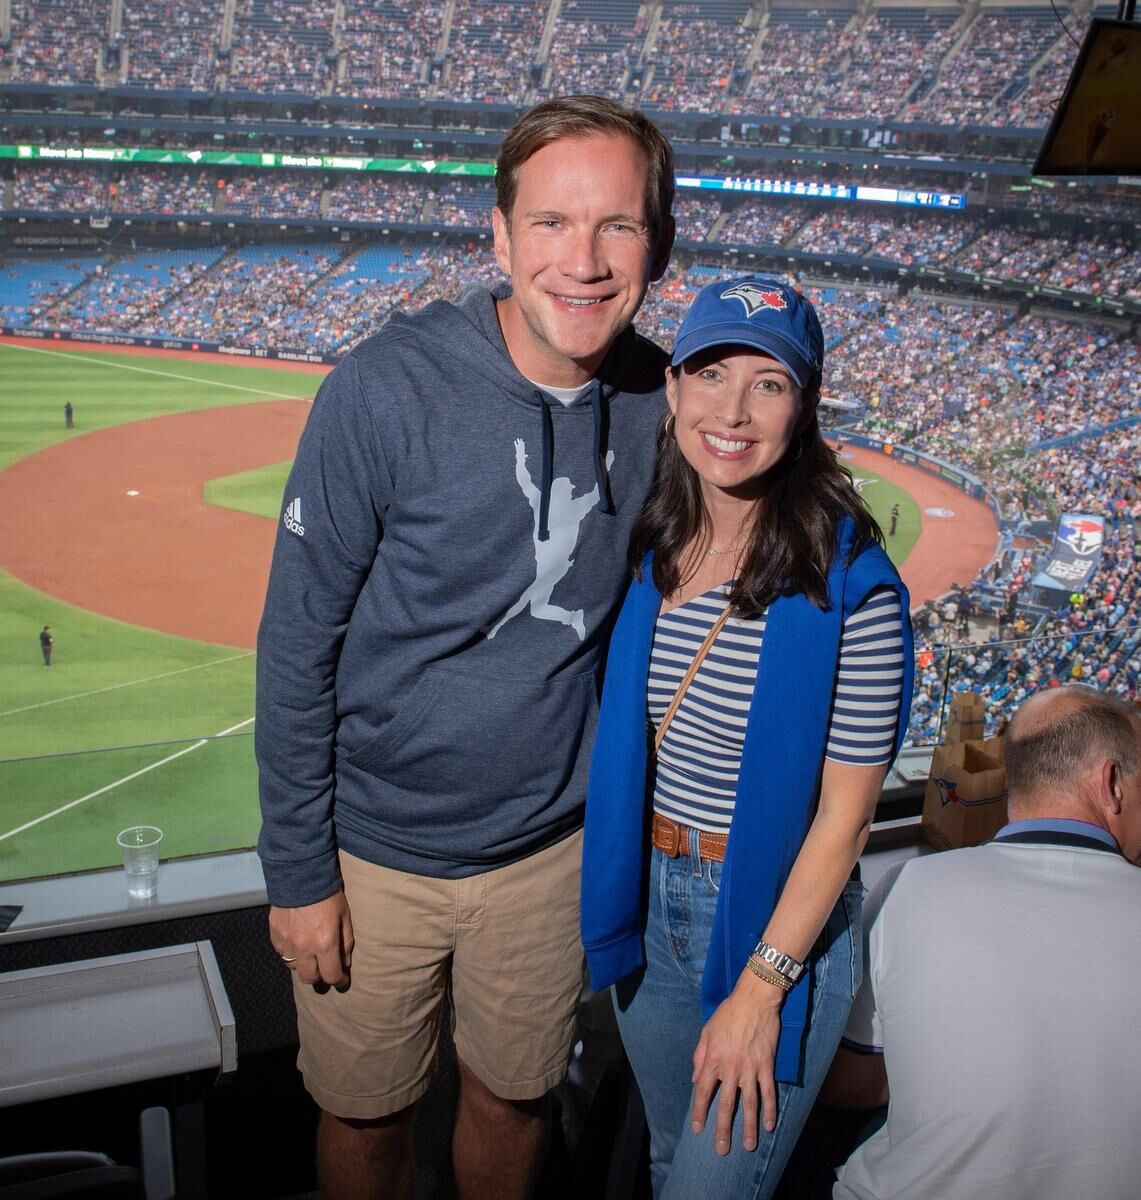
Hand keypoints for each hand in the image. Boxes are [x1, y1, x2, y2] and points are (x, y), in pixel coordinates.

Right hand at [270, 890, 353, 986]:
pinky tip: (296, 943)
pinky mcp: (274, 934)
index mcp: (325, 943)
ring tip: (310, 955)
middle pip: (309, 978)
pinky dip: (290, 952)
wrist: (300, 875)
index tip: (342, 980)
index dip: (338, 981)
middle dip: (319, 977)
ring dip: (303, 965)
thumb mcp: (344, 916)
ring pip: (293, 967)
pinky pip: (281, 953)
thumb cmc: (328, 894)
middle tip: (325, 969)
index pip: (330, 976)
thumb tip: (345, 963)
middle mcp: (304, 947)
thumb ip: (346, 942)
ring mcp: (286, 942)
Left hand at [690, 973, 782, 1154]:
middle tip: (722, 1150)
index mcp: (713, 1060)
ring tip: (749, 1146)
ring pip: (749, 1104)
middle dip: (723, 1129)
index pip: (703, 1092)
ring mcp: (750, 1069)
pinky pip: (768, 1092)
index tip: (697, 1129)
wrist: (753, 1000)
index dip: (699, 1112)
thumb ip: (699, 1057)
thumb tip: (695, 1079)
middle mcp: (731, 1069)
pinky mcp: (766, 1066)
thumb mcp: (706, 1032)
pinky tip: (770, 1125)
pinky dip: (770, 1110)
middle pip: (726, 1105)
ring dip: (749, 1127)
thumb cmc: (727, 1014)